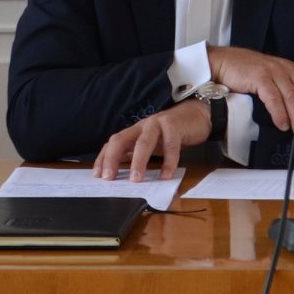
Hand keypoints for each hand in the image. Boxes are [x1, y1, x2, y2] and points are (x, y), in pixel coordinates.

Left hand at [93, 99, 210, 182]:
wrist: (196, 114)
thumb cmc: (171, 132)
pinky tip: (166, 175)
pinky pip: (170, 145)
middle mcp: (142, 126)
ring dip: (138, 161)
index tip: (97, 175)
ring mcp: (158, 124)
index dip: (103, 158)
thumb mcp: (150, 144)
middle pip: (121, 139)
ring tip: (136, 179)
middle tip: (109, 178)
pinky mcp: (175, 126)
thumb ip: (136, 154)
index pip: (113, 143)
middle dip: (112, 158)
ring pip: (144, 142)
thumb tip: (121, 173)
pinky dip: (168, 161)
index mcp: (134, 131)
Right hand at [208, 46, 293, 136]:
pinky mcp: (260, 78)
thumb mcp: (271, 76)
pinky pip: (273, 97)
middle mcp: (285, 69)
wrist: (224, 62)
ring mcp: (273, 72)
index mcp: (289, 68)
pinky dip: (279, 112)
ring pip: (292, 96)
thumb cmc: (246, 71)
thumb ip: (287, 87)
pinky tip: (281, 123)